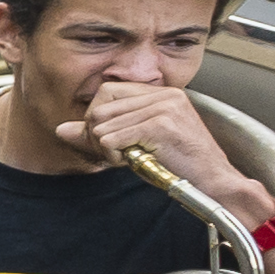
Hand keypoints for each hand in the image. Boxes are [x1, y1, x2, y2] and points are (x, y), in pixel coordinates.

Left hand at [60, 74, 236, 193]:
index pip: (106, 92)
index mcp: (160, 93)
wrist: (213, 181)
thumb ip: (101, 133)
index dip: (98, 119)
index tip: (109, 141)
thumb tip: (62, 129)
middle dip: (97, 136)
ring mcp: (163, 108)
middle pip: (98, 108)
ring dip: (107, 149)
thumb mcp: (136, 143)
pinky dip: (115, 156)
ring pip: (100, 125)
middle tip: (118, 154)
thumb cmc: (179, 165)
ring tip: (131, 158)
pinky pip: (110, 139)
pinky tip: (135, 161)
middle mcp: (163, 95)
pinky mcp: (160, 125)